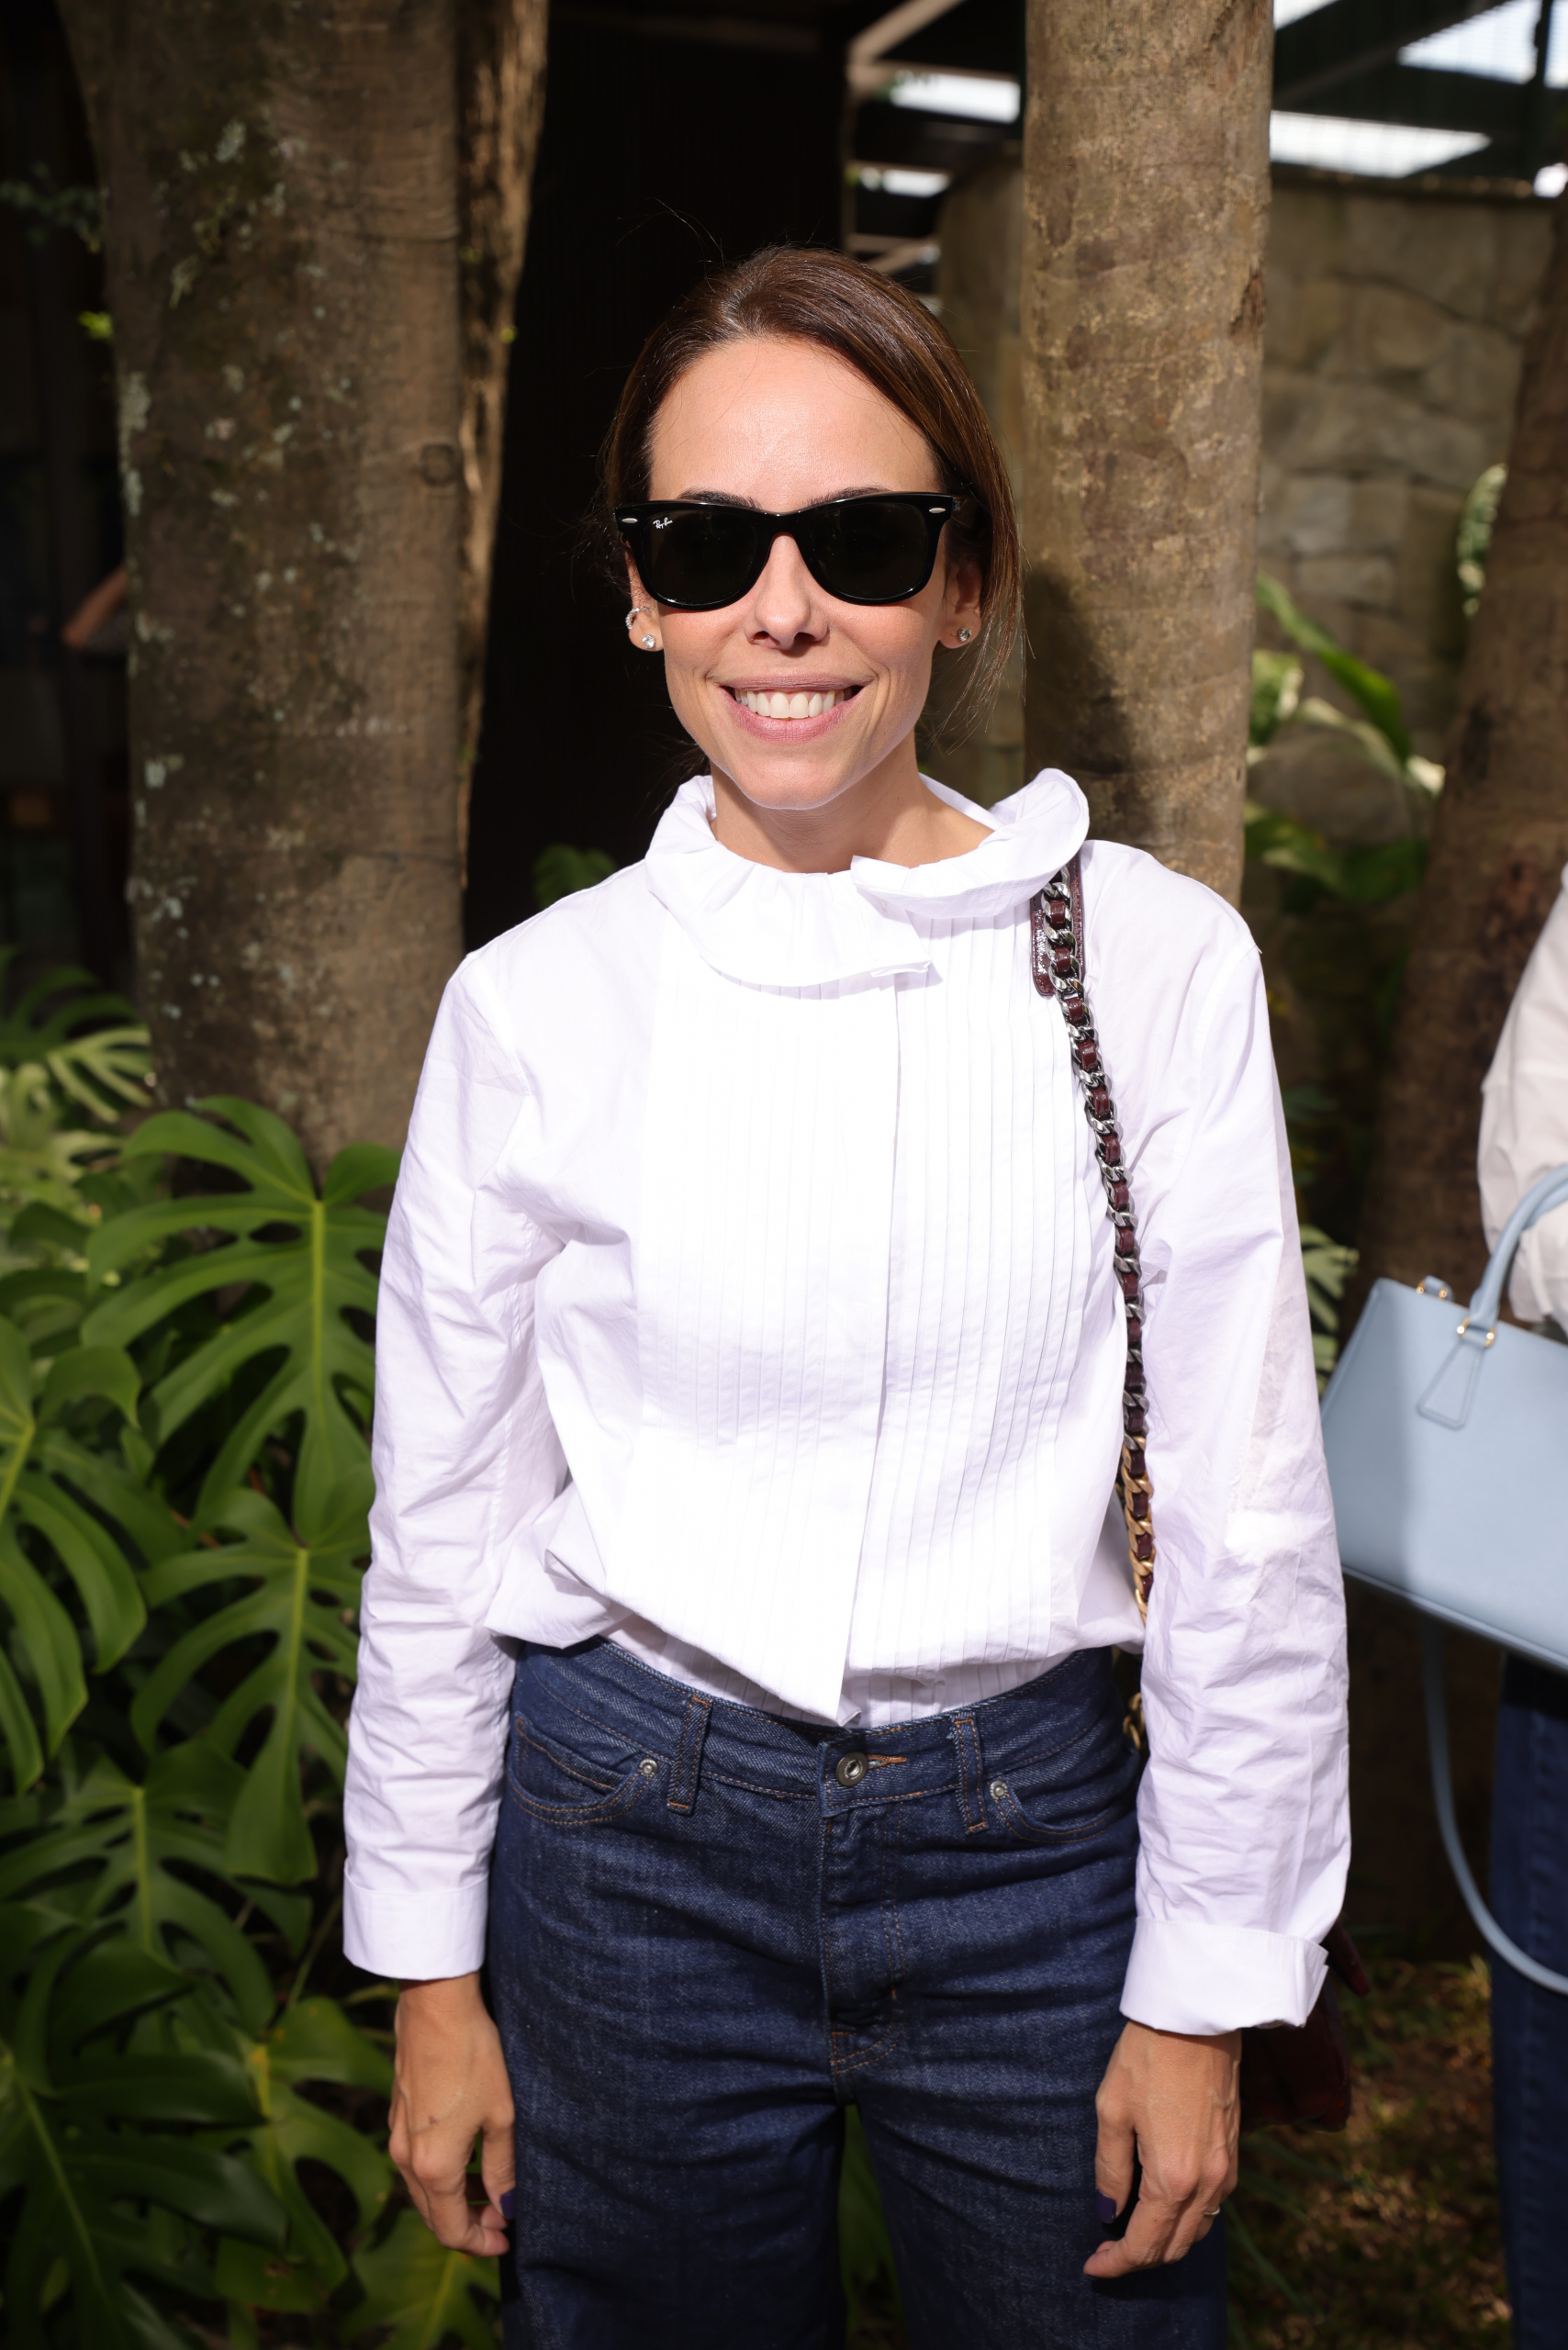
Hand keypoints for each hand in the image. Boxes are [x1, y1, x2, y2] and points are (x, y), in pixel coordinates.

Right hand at [390, 1972, 514, 2254]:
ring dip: (454, 2198)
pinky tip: (467, 2154)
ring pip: (423, 2189)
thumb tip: (506, 2205)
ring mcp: (397, 2134)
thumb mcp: (501, 2115)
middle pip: (433, 2214)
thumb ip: (502, 2168)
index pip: (449, 2230)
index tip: (506, 2239)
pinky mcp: (398, 2113)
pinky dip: (441, 2172)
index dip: (478, 2244)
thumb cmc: (473, 2056)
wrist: (435, 2005)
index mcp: (433, 2167)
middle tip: (503, 2216)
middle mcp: (406, 2158)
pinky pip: (416, 2162)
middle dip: (468, 2224)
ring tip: (490, 2187)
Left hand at [1083, 2021, 1239, 2278]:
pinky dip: (1186, 2218)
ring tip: (1131, 2230)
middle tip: (1107, 2250)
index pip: (1145, 2245)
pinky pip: (1212, 2206)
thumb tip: (1107, 2210)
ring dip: (1165, 2241)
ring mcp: (1226, 2170)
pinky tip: (1163, 2204)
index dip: (1116, 2263)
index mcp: (1172, 2178)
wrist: (1198, 2018)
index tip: (1092, 2265)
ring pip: (1197, 2231)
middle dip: (1139, 2258)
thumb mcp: (1112, 2109)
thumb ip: (1110, 2168)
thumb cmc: (1148, 2056)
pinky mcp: (1234, 2153)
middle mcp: (1206, 2184)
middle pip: (1174, 2247)